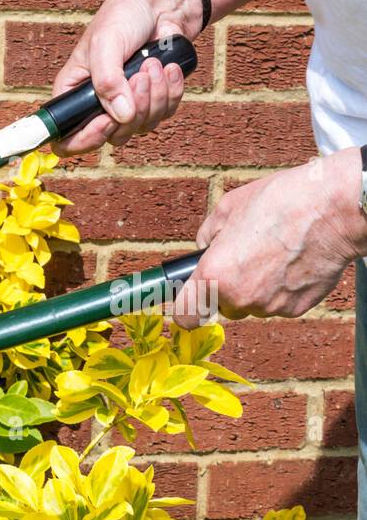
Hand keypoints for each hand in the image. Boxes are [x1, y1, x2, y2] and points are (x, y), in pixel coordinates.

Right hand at [51, 0, 203, 156]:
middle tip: (140, 76)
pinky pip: (164, 114)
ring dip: (155, 96)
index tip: (107, 119)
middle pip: (112, 136)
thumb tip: (121, 116)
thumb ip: (108, 81)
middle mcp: (97, 107)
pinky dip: (171, 92)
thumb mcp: (106, 44)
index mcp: (74, 95)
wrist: (160, 4)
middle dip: (133, 109)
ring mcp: (126, 106)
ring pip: (141, 126)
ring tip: (154, 64)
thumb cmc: (124, 16)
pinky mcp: (152, 100)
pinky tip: (169, 68)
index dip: (87, 138)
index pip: (68, 140)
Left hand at [170, 149, 366, 326]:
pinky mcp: (296, 308)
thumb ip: (206, 236)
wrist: (334, 208)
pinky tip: (293, 263)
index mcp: (214, 275)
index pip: (185, 316)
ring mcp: (270, 306)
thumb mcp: (226, 209)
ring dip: (257, 288)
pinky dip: (282, 289)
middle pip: (223, 306)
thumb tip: (203, 250)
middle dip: (229, 288)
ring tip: (275, 255)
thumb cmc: (280, 202)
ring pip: (253, 305)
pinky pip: (279, 304)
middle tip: (247, 259)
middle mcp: (240, 298)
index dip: (186, 309)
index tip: (192, 300)